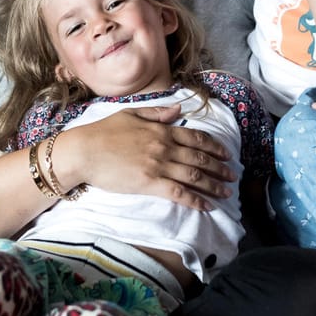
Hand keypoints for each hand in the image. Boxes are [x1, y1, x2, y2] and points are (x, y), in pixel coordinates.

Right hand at [61, 104, 235, 209]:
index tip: (226, 154)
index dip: (214, 147)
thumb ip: (156, 112)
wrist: (83, 151)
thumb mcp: (131, 114)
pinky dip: (195, 200)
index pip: (196, 137)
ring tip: (226, 193)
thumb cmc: (102, 132)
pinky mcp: (149, 184)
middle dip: (220, 168)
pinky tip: (206, 206)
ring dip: (213, 185)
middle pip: (200, 158)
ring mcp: (158, 166)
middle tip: (233, 176)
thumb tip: (178, 110)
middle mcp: (164, 147)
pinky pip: (179, 193)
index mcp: (161, 130)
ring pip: (194, 176)